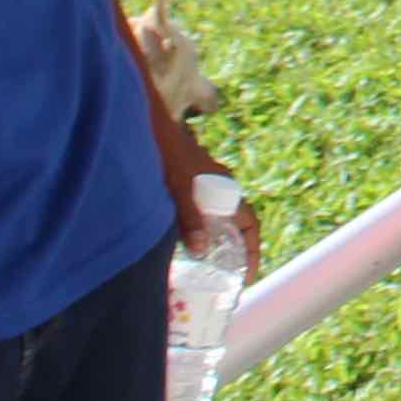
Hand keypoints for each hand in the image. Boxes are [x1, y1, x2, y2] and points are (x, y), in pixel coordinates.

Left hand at [159, 115, 257, 262]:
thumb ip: (189, 217)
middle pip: (234, 223)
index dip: (252, 249)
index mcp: (225, 186)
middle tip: (223, 278)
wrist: (147, 123)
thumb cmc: (165, 150)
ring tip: (201, 267)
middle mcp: (218, 186)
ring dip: (213, 241)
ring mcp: (202, 184)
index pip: (249, 222)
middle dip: (234, 251)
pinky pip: (198, 213)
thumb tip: (200, 249)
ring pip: (215, 218)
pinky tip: (177, 243)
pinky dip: (196, 231)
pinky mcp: (185, 183)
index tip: (249, 275)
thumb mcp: (177, 186)